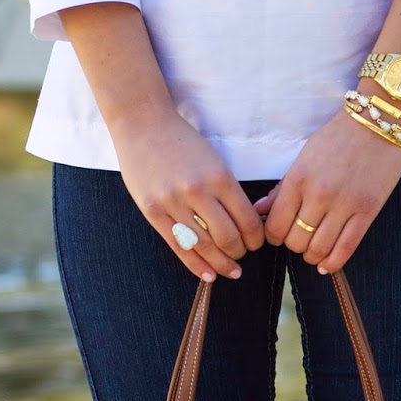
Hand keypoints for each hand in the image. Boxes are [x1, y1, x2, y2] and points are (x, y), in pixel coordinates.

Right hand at [111, 104, 266, 281]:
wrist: (143, 124)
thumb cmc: (182, 142)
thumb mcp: (214, 160)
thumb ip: (227, 191)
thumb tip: (246, 224)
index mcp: (220, 176)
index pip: (248, 220)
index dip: (256, 239)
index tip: (257, 243)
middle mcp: (198, 191)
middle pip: (229, 238)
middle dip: (240, 252)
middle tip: (242, 255)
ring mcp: (173, 202)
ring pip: (205, 246)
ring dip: (222, 263)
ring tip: (229, 269)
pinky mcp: (153, 211)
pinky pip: (179, 247)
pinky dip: (197, 265)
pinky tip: (209, 276)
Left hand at [254, 105, 400, 272]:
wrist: (378, 123)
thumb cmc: (337, 138)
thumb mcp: (303, 158)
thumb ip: (282, 188)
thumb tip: (259, 210)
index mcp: (298, 179)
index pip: (275, 225)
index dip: (273, 237)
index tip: (279, 234)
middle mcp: (319, 194)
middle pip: (296, 241)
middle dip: (294, 245)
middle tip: (300, 238)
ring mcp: (344, 204)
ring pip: (319, 248)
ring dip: (312, 255)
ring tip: (314, 249)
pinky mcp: (368, 211)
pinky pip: (346, 248)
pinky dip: (333, 263)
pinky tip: (326, 265)